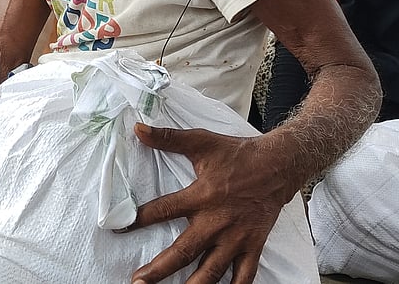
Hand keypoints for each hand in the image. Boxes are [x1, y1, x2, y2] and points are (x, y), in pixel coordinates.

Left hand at [122, 124, 294, 283]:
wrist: (279, 165)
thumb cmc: (238, 154)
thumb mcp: (201, 142)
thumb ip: (168, 138)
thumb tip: (139, 129)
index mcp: (202, 196)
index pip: (164, 210)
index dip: (139, 220)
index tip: (119, 228)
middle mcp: (217, 221)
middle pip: (184, 251)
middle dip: (160, 269)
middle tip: (139, 282)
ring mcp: (236, 238)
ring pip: (211, 271)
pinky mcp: (253, 246)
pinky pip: (244, 276)